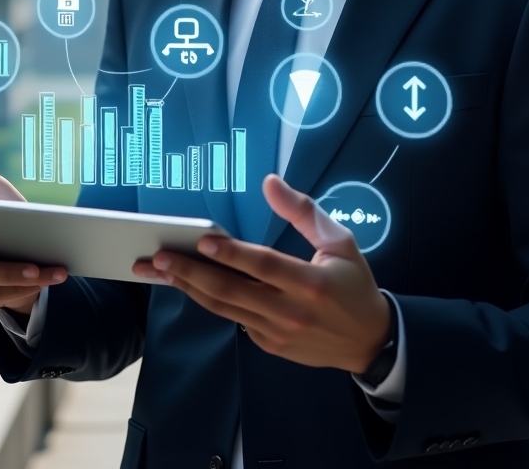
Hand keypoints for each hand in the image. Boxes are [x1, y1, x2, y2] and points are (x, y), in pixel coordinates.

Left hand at [132, 174, 390, 373]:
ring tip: (160, 272)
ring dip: (190, 289)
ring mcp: (277, 333)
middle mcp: (290, 311)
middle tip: (158, 258)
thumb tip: (270, 182)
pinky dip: (212, 301)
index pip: (263, 265)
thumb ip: (303, 211)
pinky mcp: (270, 345)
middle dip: (191, 273)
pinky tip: (190, 285)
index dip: (232, 254)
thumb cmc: (354, 284)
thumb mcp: (340, 241)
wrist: (370, 340)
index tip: (203, 241)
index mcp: (310, 282)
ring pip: (225, 309)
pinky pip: (235, 320)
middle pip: (232, 291)